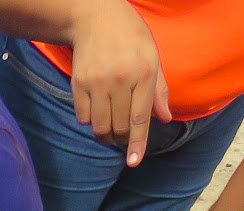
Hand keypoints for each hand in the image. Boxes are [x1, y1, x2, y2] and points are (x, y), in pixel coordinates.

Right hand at [66, 0, 172, 165]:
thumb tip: (165, 118)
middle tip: (122, 135)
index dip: (137, 143)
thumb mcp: (152, 56)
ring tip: (109, 126)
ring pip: (100, 126)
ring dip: (105, 134)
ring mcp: (97, 82)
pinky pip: (83, 116)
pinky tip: (96, 107)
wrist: (95, 16)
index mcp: (144, 73)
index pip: (140, 118)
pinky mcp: (78, 83)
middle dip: (121, 138)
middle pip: (118, 126)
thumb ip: (158, 89)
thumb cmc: (130, 36)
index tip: (133, 162)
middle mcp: (120, 79)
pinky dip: (90, 119)